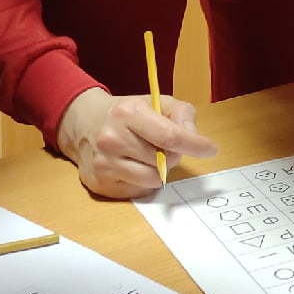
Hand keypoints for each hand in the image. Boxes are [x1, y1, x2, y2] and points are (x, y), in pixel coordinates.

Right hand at [55, 88, 218, 198]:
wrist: (83, 124)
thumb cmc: (127, 113)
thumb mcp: (155, 102)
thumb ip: (182, 114)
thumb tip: (194, 138)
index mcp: (128, 113)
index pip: (169, 136)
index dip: (194, 145)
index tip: (210, 149)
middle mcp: (112, 138)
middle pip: (163, 161)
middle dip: (173, 155)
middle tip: (164, 146)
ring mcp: (103, 163)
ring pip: (152, 179)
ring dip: (158, 170)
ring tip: (148, 156)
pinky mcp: (99, 183)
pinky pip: (138, 191)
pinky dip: (143, 181)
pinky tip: (133, 166)